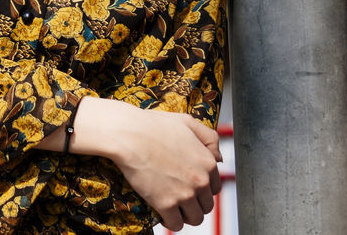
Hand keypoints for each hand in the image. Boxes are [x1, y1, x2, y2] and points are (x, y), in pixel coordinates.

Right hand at [74, 98, 221, 230]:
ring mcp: (184, 194)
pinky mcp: (166, 204)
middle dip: (194, 203)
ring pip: (195, 218)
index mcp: (207, 162)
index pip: (215, 188)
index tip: (190, 187)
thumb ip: (209, 137)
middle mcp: (200, 180)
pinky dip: (171, 222)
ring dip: (185, 215)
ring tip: (173, 208)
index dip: (202, 189)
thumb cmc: (152, 125)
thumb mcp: (186, 121)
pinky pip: (176, 225)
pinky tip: (163, 214)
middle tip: (179, 197)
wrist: (128, 134)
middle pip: (206, 205)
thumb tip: (219, 157)